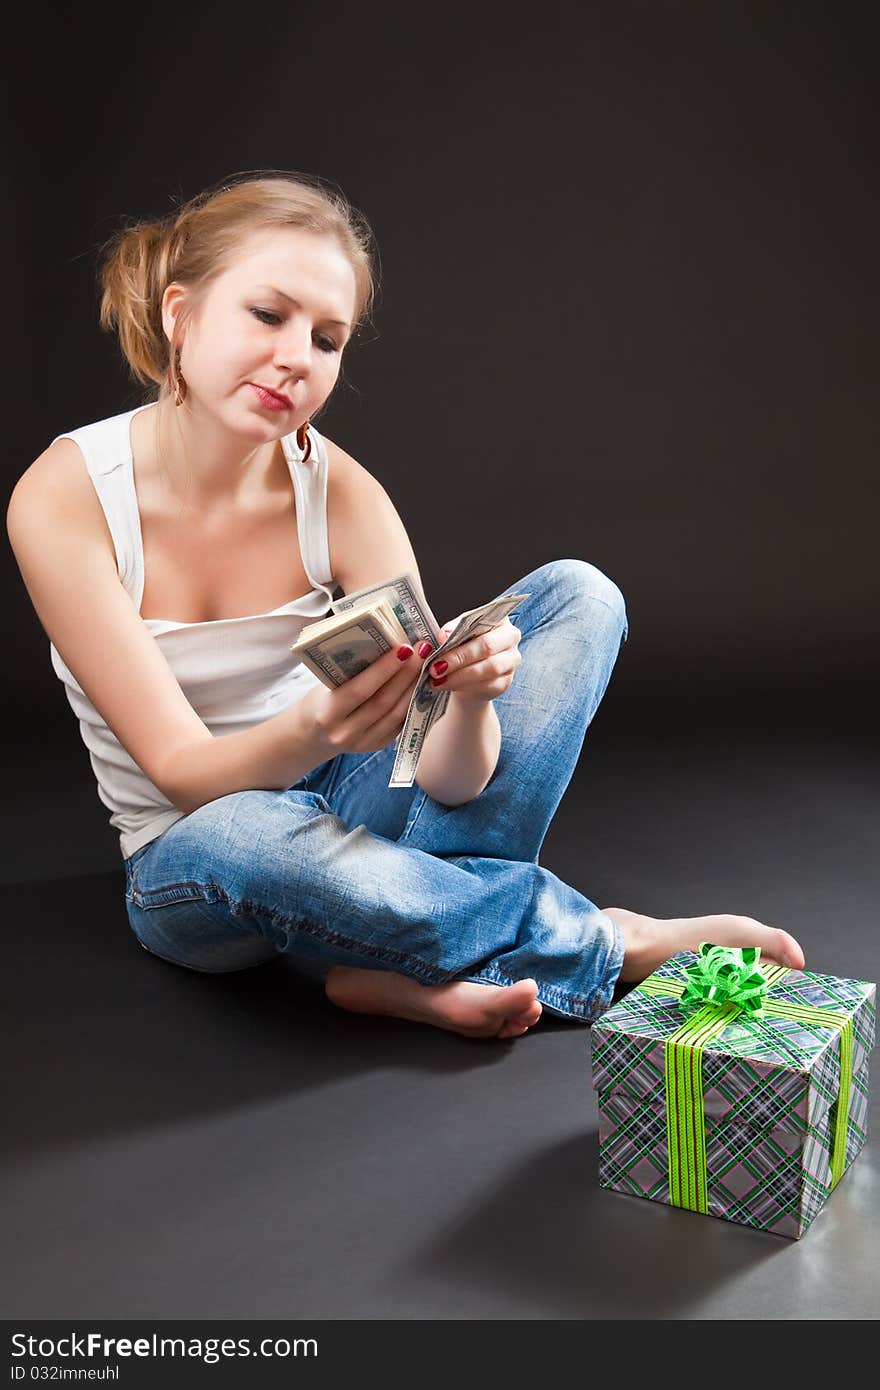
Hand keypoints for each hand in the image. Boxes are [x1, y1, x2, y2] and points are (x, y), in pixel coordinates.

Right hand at [302, 642, 421, 755]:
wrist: (312, 734)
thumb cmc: (319, 700)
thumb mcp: (325, 685)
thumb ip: (351, 671)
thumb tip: (386, 643)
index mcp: (327, 714)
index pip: (361, 689)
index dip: (385, 669)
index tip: (404, 647)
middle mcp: (345, 733)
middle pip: (384, 701)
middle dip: (406, 674)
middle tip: (422, 650)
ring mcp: (363, 743)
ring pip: (397, 714)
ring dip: (415, 687)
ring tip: (426, 664)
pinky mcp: (376, 746)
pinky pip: (400, 723)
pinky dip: (413, 702)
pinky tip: (421, 684)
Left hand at [424, 616, 521, 703]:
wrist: (468, 673)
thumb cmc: (463, 647)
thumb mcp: (455, 634)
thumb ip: (450, 632)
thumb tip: (444, 636)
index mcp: (498, 618)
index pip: (483, 621)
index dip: (461, 630)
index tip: (440, 639)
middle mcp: (510, 637)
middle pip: (486, 646)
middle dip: (458, 657)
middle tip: (435, 667)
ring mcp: (510, 661)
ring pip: (488, 669)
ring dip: (459, 676)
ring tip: (438, 679)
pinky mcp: (505, 682)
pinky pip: (487, 685)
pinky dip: (464, 686)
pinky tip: (448, 685)